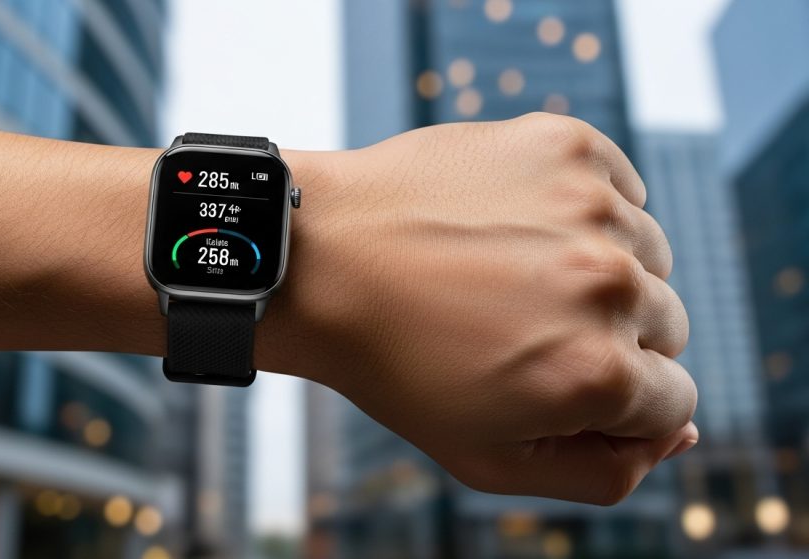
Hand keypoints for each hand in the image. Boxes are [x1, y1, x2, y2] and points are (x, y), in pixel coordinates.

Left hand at [264, 113, 696, 504]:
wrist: (323, 259)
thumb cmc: (396, 365)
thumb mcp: (489, 458)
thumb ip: (603, 471)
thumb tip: (680, 430)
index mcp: (596, 374)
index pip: (673, 401)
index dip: (614, 402)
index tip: (552, 378)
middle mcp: (609, 285)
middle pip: (667, 328)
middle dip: (608, 336)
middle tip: (519, 327)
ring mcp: (590, 206)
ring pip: (647, 257)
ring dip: (599, 270)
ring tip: (510, 274)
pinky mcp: (566, 146)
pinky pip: (620, 190)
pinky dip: (583, 211)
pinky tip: (519, 225)